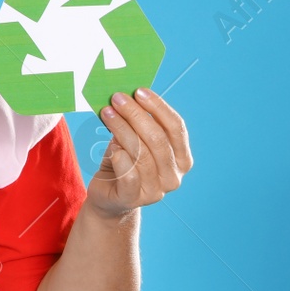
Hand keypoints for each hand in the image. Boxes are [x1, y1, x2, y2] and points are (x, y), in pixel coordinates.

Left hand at [87, 88, 192, 217]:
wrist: (108, 195)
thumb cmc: (123, 162)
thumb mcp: (133, 140)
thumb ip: (137, 124)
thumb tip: (127, 96)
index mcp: (182, 159)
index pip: (176, 128)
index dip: (159, 107)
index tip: (139, 91)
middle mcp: (174, 176)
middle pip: (158, 139)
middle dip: (136, 115)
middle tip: (116, 98)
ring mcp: (156, 190)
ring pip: (141, 153)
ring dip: (122, 129)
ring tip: (107, 113)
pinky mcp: (133, 199)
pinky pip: (129, 175)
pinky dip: (120, 158)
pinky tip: (112, 148)